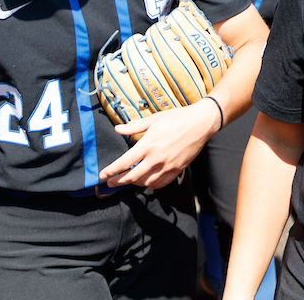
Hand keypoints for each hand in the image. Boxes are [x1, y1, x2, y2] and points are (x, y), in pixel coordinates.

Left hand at [99, 99, 220, 188]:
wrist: (201, 123)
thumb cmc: (177, 118)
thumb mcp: (153, 119)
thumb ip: (134, 127)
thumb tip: (117, 129)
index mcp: (148, 145)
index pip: (124, 162)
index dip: (111, 170)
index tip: (102, 175)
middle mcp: (156, 158)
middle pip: (132, 176)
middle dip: (118, 182)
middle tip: (110, 183)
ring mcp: (167, 166)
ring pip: (146, 183)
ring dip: (134, 183)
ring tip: (128, 180)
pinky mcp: (177, 169)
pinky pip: (161, 183)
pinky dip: (151, 185)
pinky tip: (147, 182)